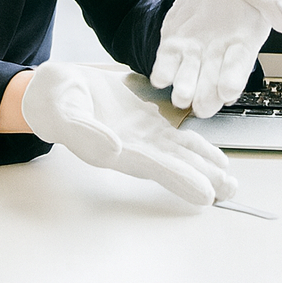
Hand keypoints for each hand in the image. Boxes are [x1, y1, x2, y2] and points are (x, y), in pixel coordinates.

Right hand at [21, 62, 236, 205]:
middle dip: (202, 180)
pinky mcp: (146, 124)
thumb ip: (84, 132)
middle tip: (230, 192)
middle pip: (173, 167)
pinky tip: (216, 156)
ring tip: (230, 182)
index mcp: (112, 150)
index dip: (179, 179)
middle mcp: (131, 149)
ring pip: (179, 155)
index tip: (203, 193)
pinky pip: (177, 138)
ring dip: (205, 168)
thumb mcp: (60, 112)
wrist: (53, 89)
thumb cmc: (52, 102)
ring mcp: (141, 138)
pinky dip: (197, 147)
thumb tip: (112, 149)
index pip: (152, 167)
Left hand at [151, 0, 281, 117]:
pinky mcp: (174, 46)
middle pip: (213, 82)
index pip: (239, 66)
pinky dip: (162, 72)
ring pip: (188, 78)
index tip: (228, 91)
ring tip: (181, 96)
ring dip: (184, 89)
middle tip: (203, 106)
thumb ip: (273, 2)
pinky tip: (160, 77)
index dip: (233, 80)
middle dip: (207, 96)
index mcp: (243, 43)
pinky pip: (166, 63)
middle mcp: (219, 55)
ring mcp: (195, 53)